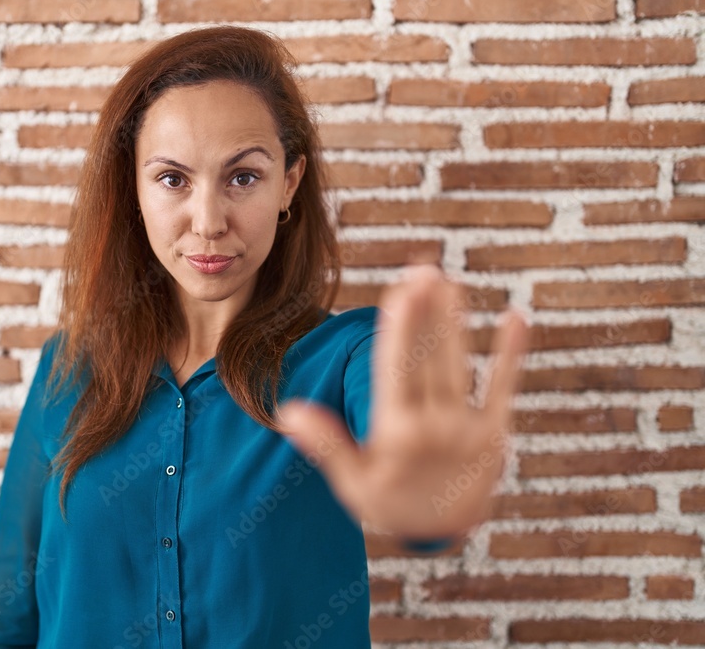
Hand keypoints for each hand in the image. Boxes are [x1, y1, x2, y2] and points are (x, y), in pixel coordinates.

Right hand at [275, 259, 529, 539]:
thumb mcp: (352, 482)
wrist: (442, 538)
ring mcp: (469, 430)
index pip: (396, 371)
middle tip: (424, 267)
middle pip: (429, 359)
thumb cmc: (388, 505)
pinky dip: (511, 354)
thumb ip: (326, 444)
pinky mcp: (495, 434)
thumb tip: (290, 411)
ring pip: (460, 366)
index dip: (400, 328)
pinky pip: (504, 388)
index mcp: (397, 435)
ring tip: (450, 281)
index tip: (401, 291)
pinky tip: (516, 318)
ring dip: (455, 322)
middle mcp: (435, 428)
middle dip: (426, 311)